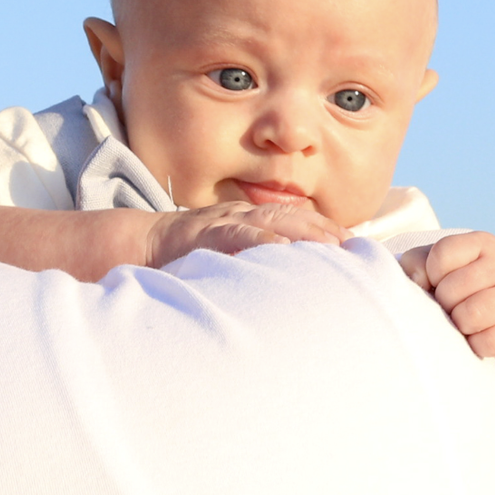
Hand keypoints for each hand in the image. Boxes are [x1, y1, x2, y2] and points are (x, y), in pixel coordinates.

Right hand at [143, 201, 349, 267]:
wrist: (141, 243)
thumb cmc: (187, 254)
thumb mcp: (227, 253)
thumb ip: (253, 260)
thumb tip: (286, 279)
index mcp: (249, 218)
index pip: (295, 217)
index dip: (324, 227)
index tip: (353, 243)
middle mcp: (241, 215)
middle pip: (291, 215)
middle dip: (323, 227)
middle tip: (352, 245)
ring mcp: (222, 221)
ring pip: (270, 220)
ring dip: (302, 230)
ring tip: (329, 245)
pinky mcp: (202, 234)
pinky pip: (234, 234)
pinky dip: (258, 238)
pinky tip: (279, 247)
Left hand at [398, 231, 494, 417]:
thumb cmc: (459, 286)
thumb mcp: (436, 266)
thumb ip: (416, 263)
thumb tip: (418, 280)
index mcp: (481, 243)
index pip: (442, 254)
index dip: (431, 273)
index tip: (437, 281)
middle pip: (452, 289)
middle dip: (444, 303)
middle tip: (451, 305)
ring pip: (471, 316)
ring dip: (459, 325)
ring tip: (462, 321)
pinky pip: (489, 341)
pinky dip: (477, 345)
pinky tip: (478, 337)